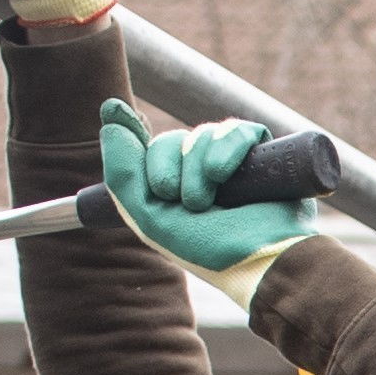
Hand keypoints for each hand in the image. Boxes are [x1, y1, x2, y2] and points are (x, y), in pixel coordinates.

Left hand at [96, 100, 320, 283]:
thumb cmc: (211, 249)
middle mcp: (202, 177)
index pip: (148, 151)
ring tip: (207, 200)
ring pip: (200, 134)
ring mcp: (233, 164)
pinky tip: (223, 173)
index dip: (136, 140)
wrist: (263, 259)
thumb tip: (111, 115)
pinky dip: (226, 146)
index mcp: (176, 193)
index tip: (124, 125)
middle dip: (169, 167)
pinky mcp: (263, 155)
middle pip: (170, 140)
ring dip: (197, 167)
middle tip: (184, 201)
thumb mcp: (149, 216)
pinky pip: (237, 129)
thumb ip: (122, 172)